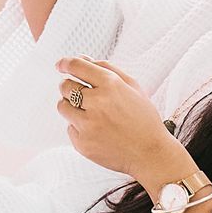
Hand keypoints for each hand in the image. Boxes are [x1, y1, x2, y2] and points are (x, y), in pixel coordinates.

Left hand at [54, 56, 171, 177]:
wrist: (150, 154)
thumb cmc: (143, 119)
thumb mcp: (133, 87)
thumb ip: (107, 68)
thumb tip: (82, 59)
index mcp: (111, 84)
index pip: (77, 66)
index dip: (65, 63)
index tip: (60, 65)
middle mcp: (97, 102)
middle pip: (65, 86)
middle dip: (69, 86)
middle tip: (79, 92)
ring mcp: (88, 124)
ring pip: (62, 106)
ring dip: (70, 106)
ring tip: (88, 112)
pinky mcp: (82, 143)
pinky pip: (69, 128)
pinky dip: (79, 127)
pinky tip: (96, 130)